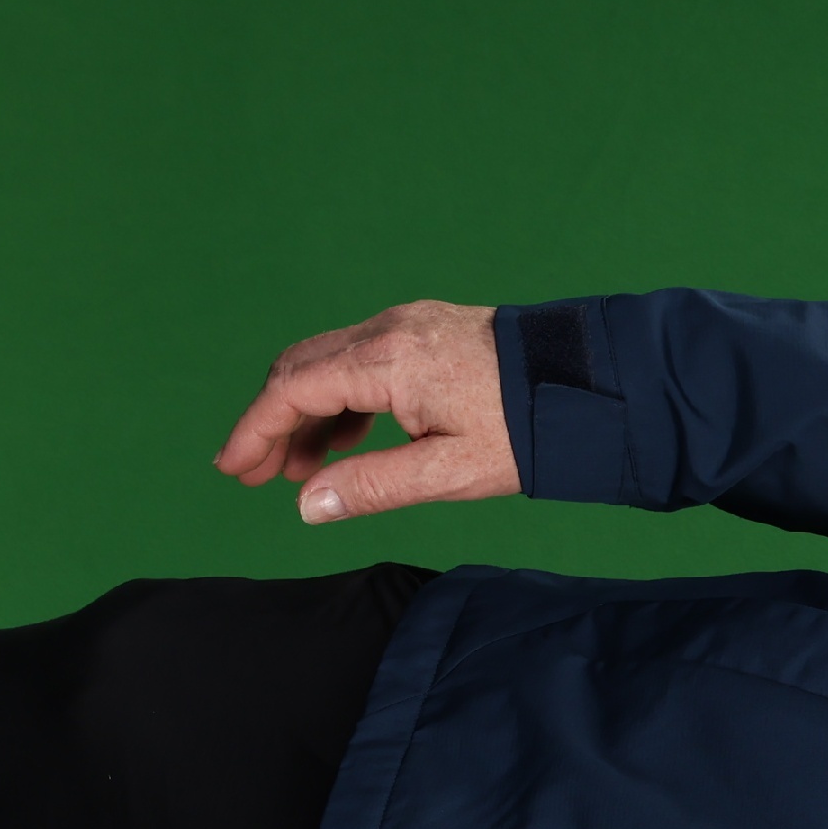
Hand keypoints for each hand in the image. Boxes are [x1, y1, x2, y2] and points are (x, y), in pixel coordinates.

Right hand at [213, 299, 518, 524]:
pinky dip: (341, 397)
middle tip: (258, 476)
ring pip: (329, 362)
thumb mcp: (450, 473)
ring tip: (300, 470)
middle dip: (272, 422)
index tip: (233, 469)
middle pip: (301, 369)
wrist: (594, 385)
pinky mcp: (426, 328)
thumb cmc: (529, 431)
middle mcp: (389, 329)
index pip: (293, 390)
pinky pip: (361, 357)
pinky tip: (346, 440)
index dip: (255, 430)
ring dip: (306, 412)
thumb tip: (307, 504)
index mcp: (388, 361)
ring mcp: (408, 323)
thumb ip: (373, 486)